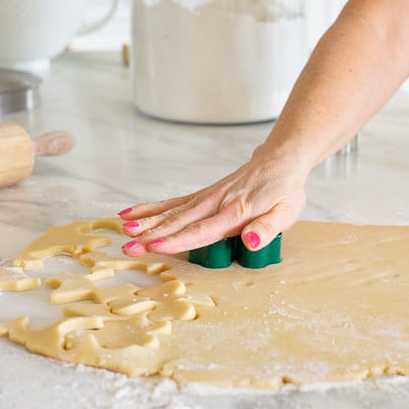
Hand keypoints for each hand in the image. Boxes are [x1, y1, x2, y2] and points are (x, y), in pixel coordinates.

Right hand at [117, 149, 308, 255]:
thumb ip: (268, 229)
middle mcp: (216, 203)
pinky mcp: (202, 195)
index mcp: (236, 211)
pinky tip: (131, 214)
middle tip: (128, 246)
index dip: (178, 240)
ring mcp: (206, 198)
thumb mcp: (286, 212)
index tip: (155, 247)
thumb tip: (250, 241)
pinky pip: (173, 203)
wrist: (279, 160)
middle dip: (152, 235)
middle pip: (180, 221)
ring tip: (123, 230)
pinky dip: (151, 208)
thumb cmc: (284, 190)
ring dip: (147, 221)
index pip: (203, 230)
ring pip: (172, 211)